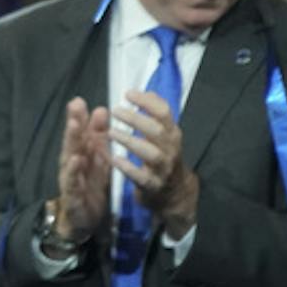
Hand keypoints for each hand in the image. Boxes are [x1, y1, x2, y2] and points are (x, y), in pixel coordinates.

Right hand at [53, 96, 111, 241]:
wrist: (85, 220)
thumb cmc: (90, 186)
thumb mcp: (99, 160)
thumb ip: (99, 138)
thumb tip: (100, 109)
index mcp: (83, 153)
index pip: (81, 133)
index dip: (81, 117)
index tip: (80, 101)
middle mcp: (73, 162)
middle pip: (74, 140)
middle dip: (74, 122)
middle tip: (75, 105)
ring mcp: (71, 177)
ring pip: (70, 155)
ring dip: (71, 140)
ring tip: (73, 124)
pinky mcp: (72, 193)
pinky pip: (72, 180)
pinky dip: (72, 169)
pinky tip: (76, 159)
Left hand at [110, 88, 198, 235]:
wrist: (174, 194)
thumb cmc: (164, 158)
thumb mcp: (165, 136)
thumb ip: (156, 115)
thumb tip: (148, 92)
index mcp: (172, 134)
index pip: (164, 112)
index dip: (146, 101)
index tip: (127, 93)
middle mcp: (170, 149)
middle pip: (157, 131)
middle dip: (136, 119)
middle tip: (115, 110)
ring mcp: (163, 168)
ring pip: (150, 153)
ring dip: (130, 141)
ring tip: (111, 132)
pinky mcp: (153, 185)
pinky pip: (141, 177)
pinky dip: (128, 167)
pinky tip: (114, 158)